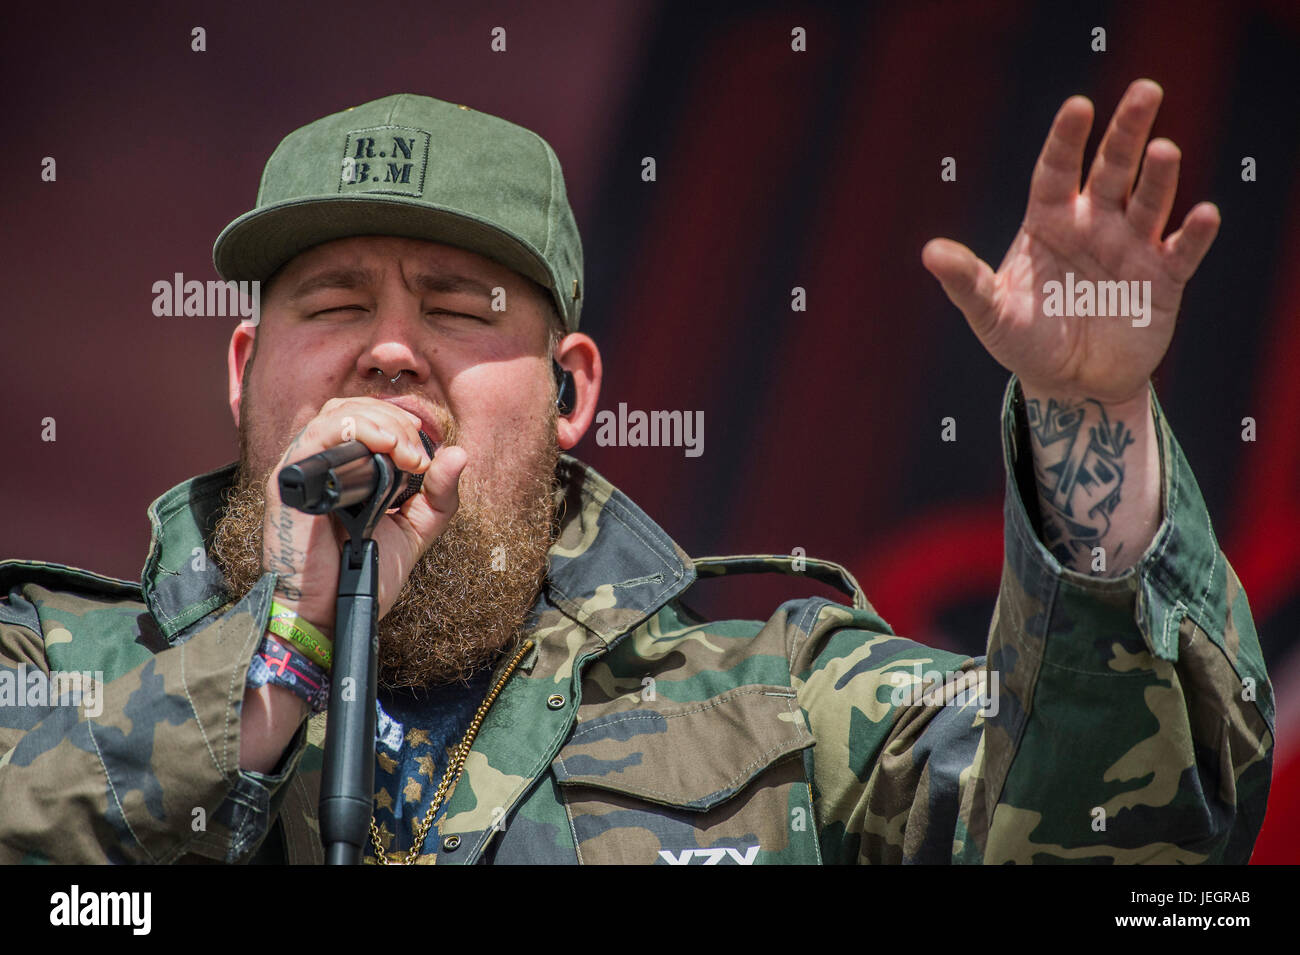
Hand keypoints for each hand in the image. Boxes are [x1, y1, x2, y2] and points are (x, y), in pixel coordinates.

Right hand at [261, 397, 467, 633]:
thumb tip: (459, 454)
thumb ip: (439, 495)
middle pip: (354, 409)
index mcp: (345, 471)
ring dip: (380, 423)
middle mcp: (321, 465)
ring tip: (404, 452)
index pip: (367, 418)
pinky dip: (354, 429)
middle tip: (416, 456)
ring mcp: (302, 471)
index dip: (399, 424)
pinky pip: (316, 435)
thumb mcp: (415, 531)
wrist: (331, 615)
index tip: (423, 456)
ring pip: (337, 414)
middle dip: (395, 423)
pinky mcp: (287, 482)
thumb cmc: (364, 575)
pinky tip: (383, 447)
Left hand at [921, 78, 1219, 405]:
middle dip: (1126, 132)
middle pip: (1111, 169)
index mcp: (1049, 220)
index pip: (1056, 169)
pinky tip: (1204, 215)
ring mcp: (1131, 247)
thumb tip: (930, 252)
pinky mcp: (1163, 280)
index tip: (1078, 106)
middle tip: (1145, 91)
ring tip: (1164, 150)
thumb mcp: (989, 312)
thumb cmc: (1024, 340)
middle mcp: (1093, 223)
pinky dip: (1194, 234)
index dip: (1066, 139)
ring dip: (1158, 177)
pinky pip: (1181, 251)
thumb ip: (964, 281)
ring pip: (1148, 201)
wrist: (1068, 385)